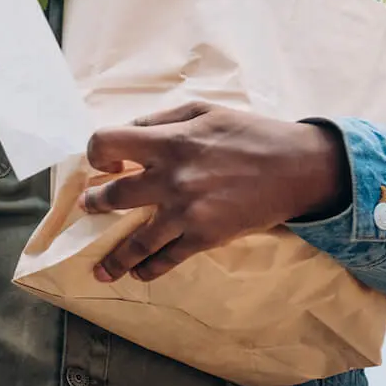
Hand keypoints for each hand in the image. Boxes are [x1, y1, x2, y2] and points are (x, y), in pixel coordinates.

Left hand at [80, 102, 348, 283]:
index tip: (105, 162)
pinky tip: (138, 274)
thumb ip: (162, 120)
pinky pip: (167, 259)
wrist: (295, 167)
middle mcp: (171, 178)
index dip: (98, 152)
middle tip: (90, 206)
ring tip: (101, 268)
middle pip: (114, 196)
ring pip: (136, 241)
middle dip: (96, 203)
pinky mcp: (204, 237)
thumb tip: (130, 132)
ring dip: (114, 256)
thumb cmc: (250, 133)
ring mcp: (186, 212)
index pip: (107, 142)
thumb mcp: (204, 111)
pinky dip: (149, 269)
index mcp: (169, 141)